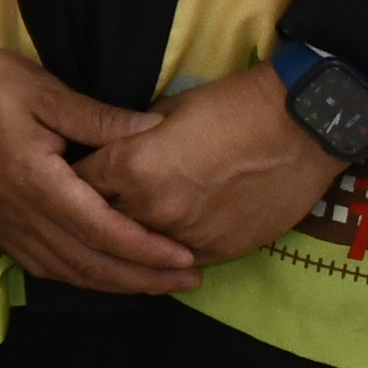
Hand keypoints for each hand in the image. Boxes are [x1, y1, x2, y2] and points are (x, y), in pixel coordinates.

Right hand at [0, 42, 193, 293]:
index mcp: (37, 182)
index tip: (186, 256)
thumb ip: (101, 118)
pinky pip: (38, 264)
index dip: (147, 250)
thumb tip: (157, 130)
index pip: (103, 231)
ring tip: (154, 285)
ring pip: (65, 270)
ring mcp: (2, 222)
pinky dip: (74, 276)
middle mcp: (20, 213)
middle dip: (142, 278)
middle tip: (188, 280)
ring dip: (112, 283)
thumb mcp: (45, 91)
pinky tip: (96, 274)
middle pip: (89, 263)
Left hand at [74, 63, 349, 268]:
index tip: (67, 177)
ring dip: (129, 240)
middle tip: (84, 210)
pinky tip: (158, 249)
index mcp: (132, 167)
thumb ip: (129, 138)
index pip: (78, 182)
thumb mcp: (165, 111)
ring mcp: (187, 235)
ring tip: (117, 235)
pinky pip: (177, 260)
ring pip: (138, 249)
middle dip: (91, 214)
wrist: (301, 128)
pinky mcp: (220, 251)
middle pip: (101, 222)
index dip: (70, 179)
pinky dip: (165, 253)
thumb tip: (110, 151)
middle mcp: (152, 208)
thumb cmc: (231, 107)